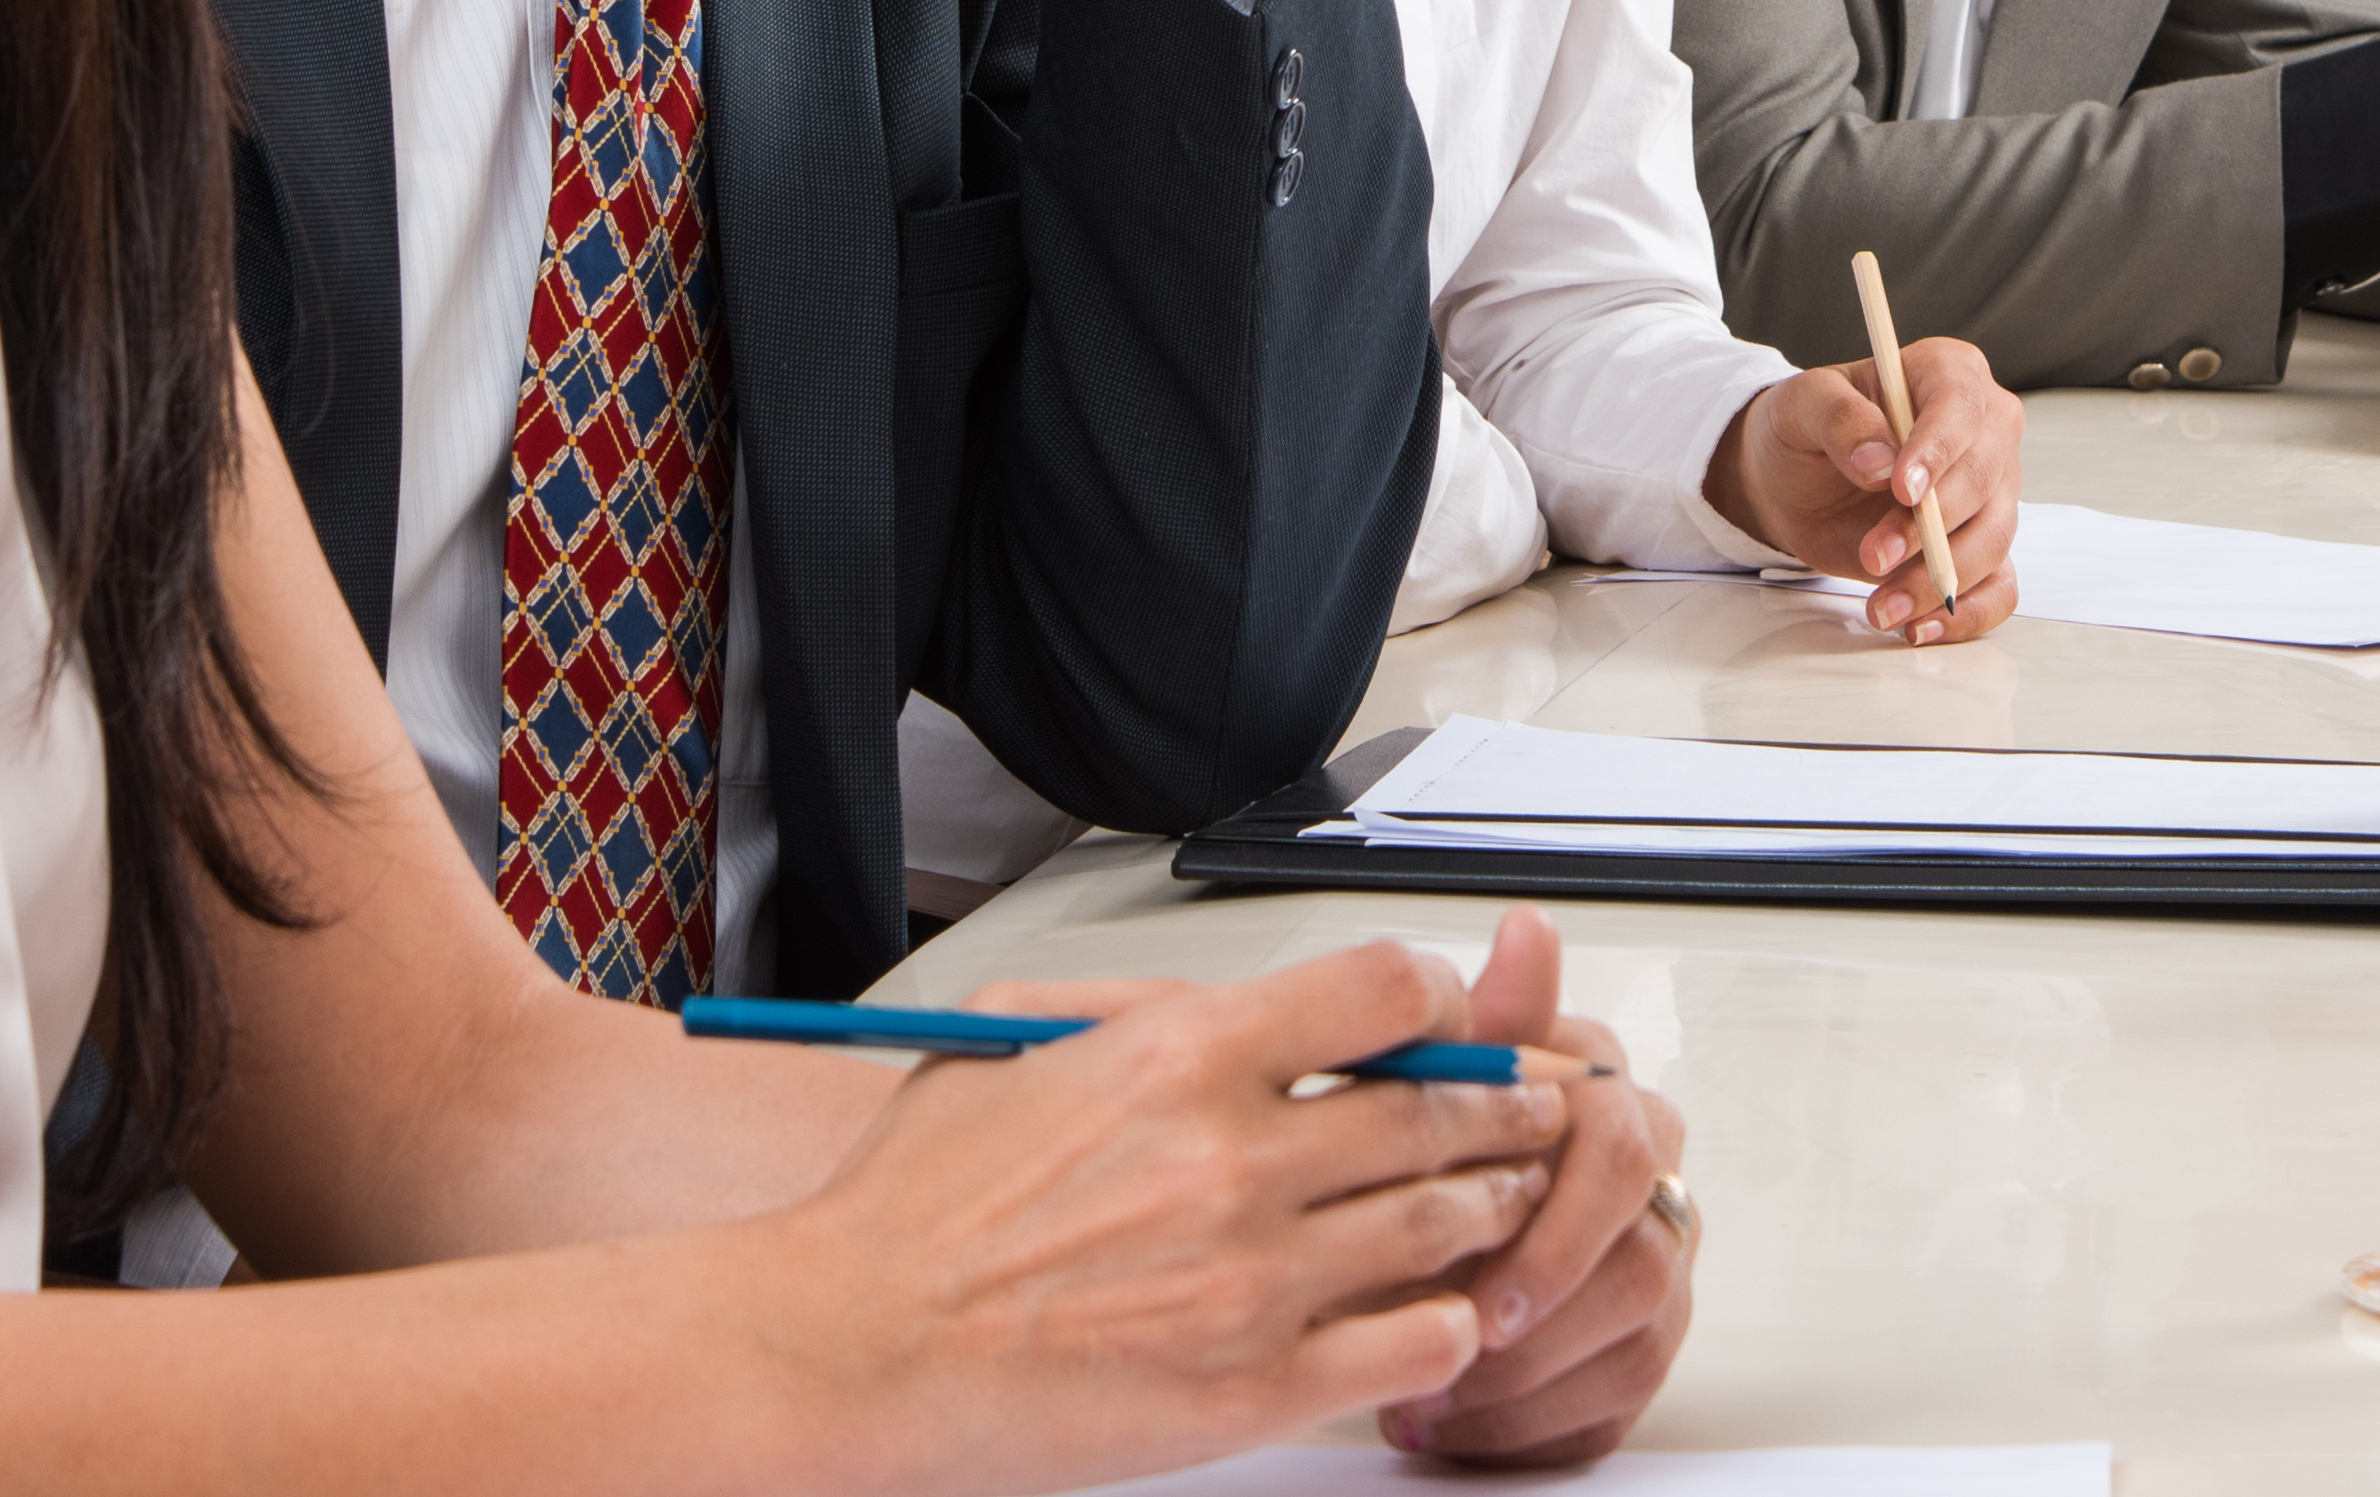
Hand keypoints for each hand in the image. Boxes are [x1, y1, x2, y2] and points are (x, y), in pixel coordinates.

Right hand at [760, 932, 1569, 1481]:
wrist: (853, 1345)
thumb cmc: (912, 1208)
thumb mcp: (1017, 1043)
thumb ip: (1139, 1012)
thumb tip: (1240, 1007)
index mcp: (1182, 1054)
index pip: (1386, 991)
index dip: (1434, 1007)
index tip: (1446, 1029)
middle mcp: (1235, 1155)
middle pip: (1438, 1110)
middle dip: (1498, 1108)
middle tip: (1526, 1112)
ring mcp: (1254, 1277)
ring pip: (1441, 1221)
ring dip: (1486, 1207)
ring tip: (1498, 1204)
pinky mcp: (1254, 1387)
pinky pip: (1412, 1342)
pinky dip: (1448, 1323)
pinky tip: (1443, 1314)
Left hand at [1381, 909, 1691, 1470]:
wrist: (1382, 1234)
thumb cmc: (1410, 1153)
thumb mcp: (1421, 1084)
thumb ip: (1483, 1024)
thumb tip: (1530, 928)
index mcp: (1600, 1096)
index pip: (1621, 1152)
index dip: (1554, 1234)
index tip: (1485, 1296)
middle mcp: (1646, 1172)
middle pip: (1642, 1260)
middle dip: (1545, 1326)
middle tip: (1466, 1357)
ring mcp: (1654, 1255)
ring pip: (1638, 1337)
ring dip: (1532, 1384)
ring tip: (1442, 1399)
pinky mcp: (1641, 1337)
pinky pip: (1623, 1398)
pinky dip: (1537, 1425)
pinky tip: (1469, 1425)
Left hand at [1708, 346, 2022, 645]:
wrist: (1795, 482)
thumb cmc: (1806, 429)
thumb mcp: (1802, 407)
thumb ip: (1839, 420)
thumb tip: (1878, 461)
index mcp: (1947, 374)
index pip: (1961, 407)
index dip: (1937, 450)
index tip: (1900, 490)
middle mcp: (1983, 430)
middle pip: (1985, 480)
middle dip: (1930, 527)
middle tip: (1874, 554)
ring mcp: (1990, 493)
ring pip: (1994, 539)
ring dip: (1938, 579)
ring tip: (1881, 604)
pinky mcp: (1981, 547)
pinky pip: (1998, 588)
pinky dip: (1965, 615)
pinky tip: (1917, 626)